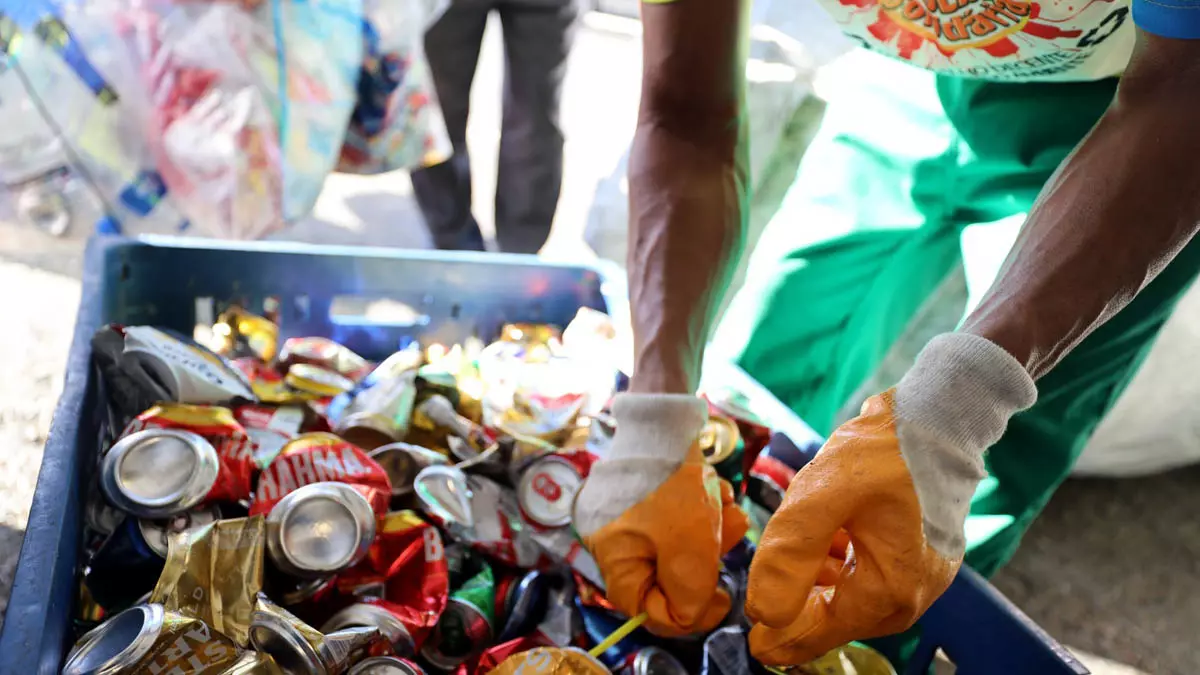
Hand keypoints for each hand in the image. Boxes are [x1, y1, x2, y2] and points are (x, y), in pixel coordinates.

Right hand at [574, 394, 747, 635]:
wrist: (666, 416)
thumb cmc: (671, 483)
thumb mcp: (688, 548)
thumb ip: (688, 594)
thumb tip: (690, 614)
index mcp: (613, 558)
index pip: (645, 610)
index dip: (686, 614)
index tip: (721, 598)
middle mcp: (612, 539)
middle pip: (666, 574)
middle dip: (704, 558)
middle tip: (727, 539)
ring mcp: (627, 513)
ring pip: (679, 543)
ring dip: (710, 530)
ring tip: (725, 507)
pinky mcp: (645, 492)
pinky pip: (678, 517)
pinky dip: (702, 509)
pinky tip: (715, 491)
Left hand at [746, 333, 1036, 664]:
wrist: (938, 416)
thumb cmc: (887, 450)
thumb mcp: (823, 494)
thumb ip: (790, 554)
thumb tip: (763, 612)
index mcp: (890, 590)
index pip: (820, 632)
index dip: (778, 636)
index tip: (748, 635)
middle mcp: (910, 596)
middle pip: (835, 617)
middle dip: (798, 600)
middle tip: (768, 571)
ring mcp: (918, 577)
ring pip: (847, 595)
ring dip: (815, 577)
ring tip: (800, 538)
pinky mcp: (916, 557)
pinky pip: (865, 575)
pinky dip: (837, 563)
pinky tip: (824, 535)